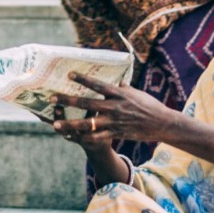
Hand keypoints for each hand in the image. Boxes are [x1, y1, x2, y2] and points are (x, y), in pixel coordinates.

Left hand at [47, 73, 179, 147]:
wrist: (161, 123)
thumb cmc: (149, 105)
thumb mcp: (136, 92)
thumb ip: (122, 88)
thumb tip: (115, 80)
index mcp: (119, 94)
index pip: (98, 85)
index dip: (83, 80)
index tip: (69, 75)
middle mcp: (114, 107)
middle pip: (87, 103)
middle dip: (68, 101)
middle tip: (52, 98)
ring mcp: (114, 122)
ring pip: (88, 124)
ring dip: (70, 124)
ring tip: (56, 123)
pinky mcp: (116, 134)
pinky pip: (97, 137)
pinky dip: (84, 138)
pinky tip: (72, 138)